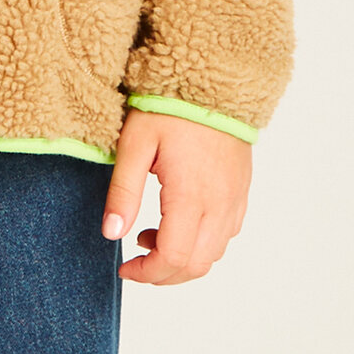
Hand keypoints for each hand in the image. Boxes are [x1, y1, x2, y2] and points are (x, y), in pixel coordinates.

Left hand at [102, 108, 251, 284]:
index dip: (147, 273)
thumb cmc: (170, 106)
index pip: (173, 258)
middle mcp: (220, 205)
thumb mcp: (135, 143)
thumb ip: (123, 191)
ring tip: (149, 234)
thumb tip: (111, 233)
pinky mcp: (241, 190)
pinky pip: (226, 234)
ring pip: (214, 254)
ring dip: (183, 259)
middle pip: (196, 266)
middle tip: (135, 258)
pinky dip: (202, 243)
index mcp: (191, 196)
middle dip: (163, 273)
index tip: (124, 266)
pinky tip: (179, 222)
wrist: (213, 79)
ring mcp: (235, 199)